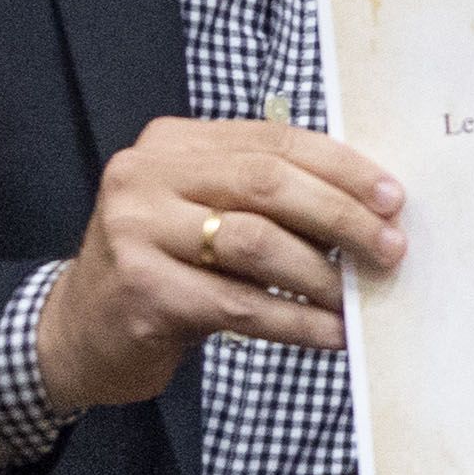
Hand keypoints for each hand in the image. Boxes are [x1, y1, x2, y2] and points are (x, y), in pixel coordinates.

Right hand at [34, 119, 408, 409]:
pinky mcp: (141, 291)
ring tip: (358, 298)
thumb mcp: (205, 214)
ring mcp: (135, 232)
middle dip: (340, 216)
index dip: (341, 168)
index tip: (393, 198)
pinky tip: (330, 334)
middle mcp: (146, 177)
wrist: (80, 332)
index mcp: (171, 143)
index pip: (273, 140)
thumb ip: (265, 197)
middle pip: (266, 183)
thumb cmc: (165, 268)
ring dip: (320, 274)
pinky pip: (239, 304)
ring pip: (255, 243)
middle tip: (389, 247)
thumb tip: (369, 208)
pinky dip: (295, 320)